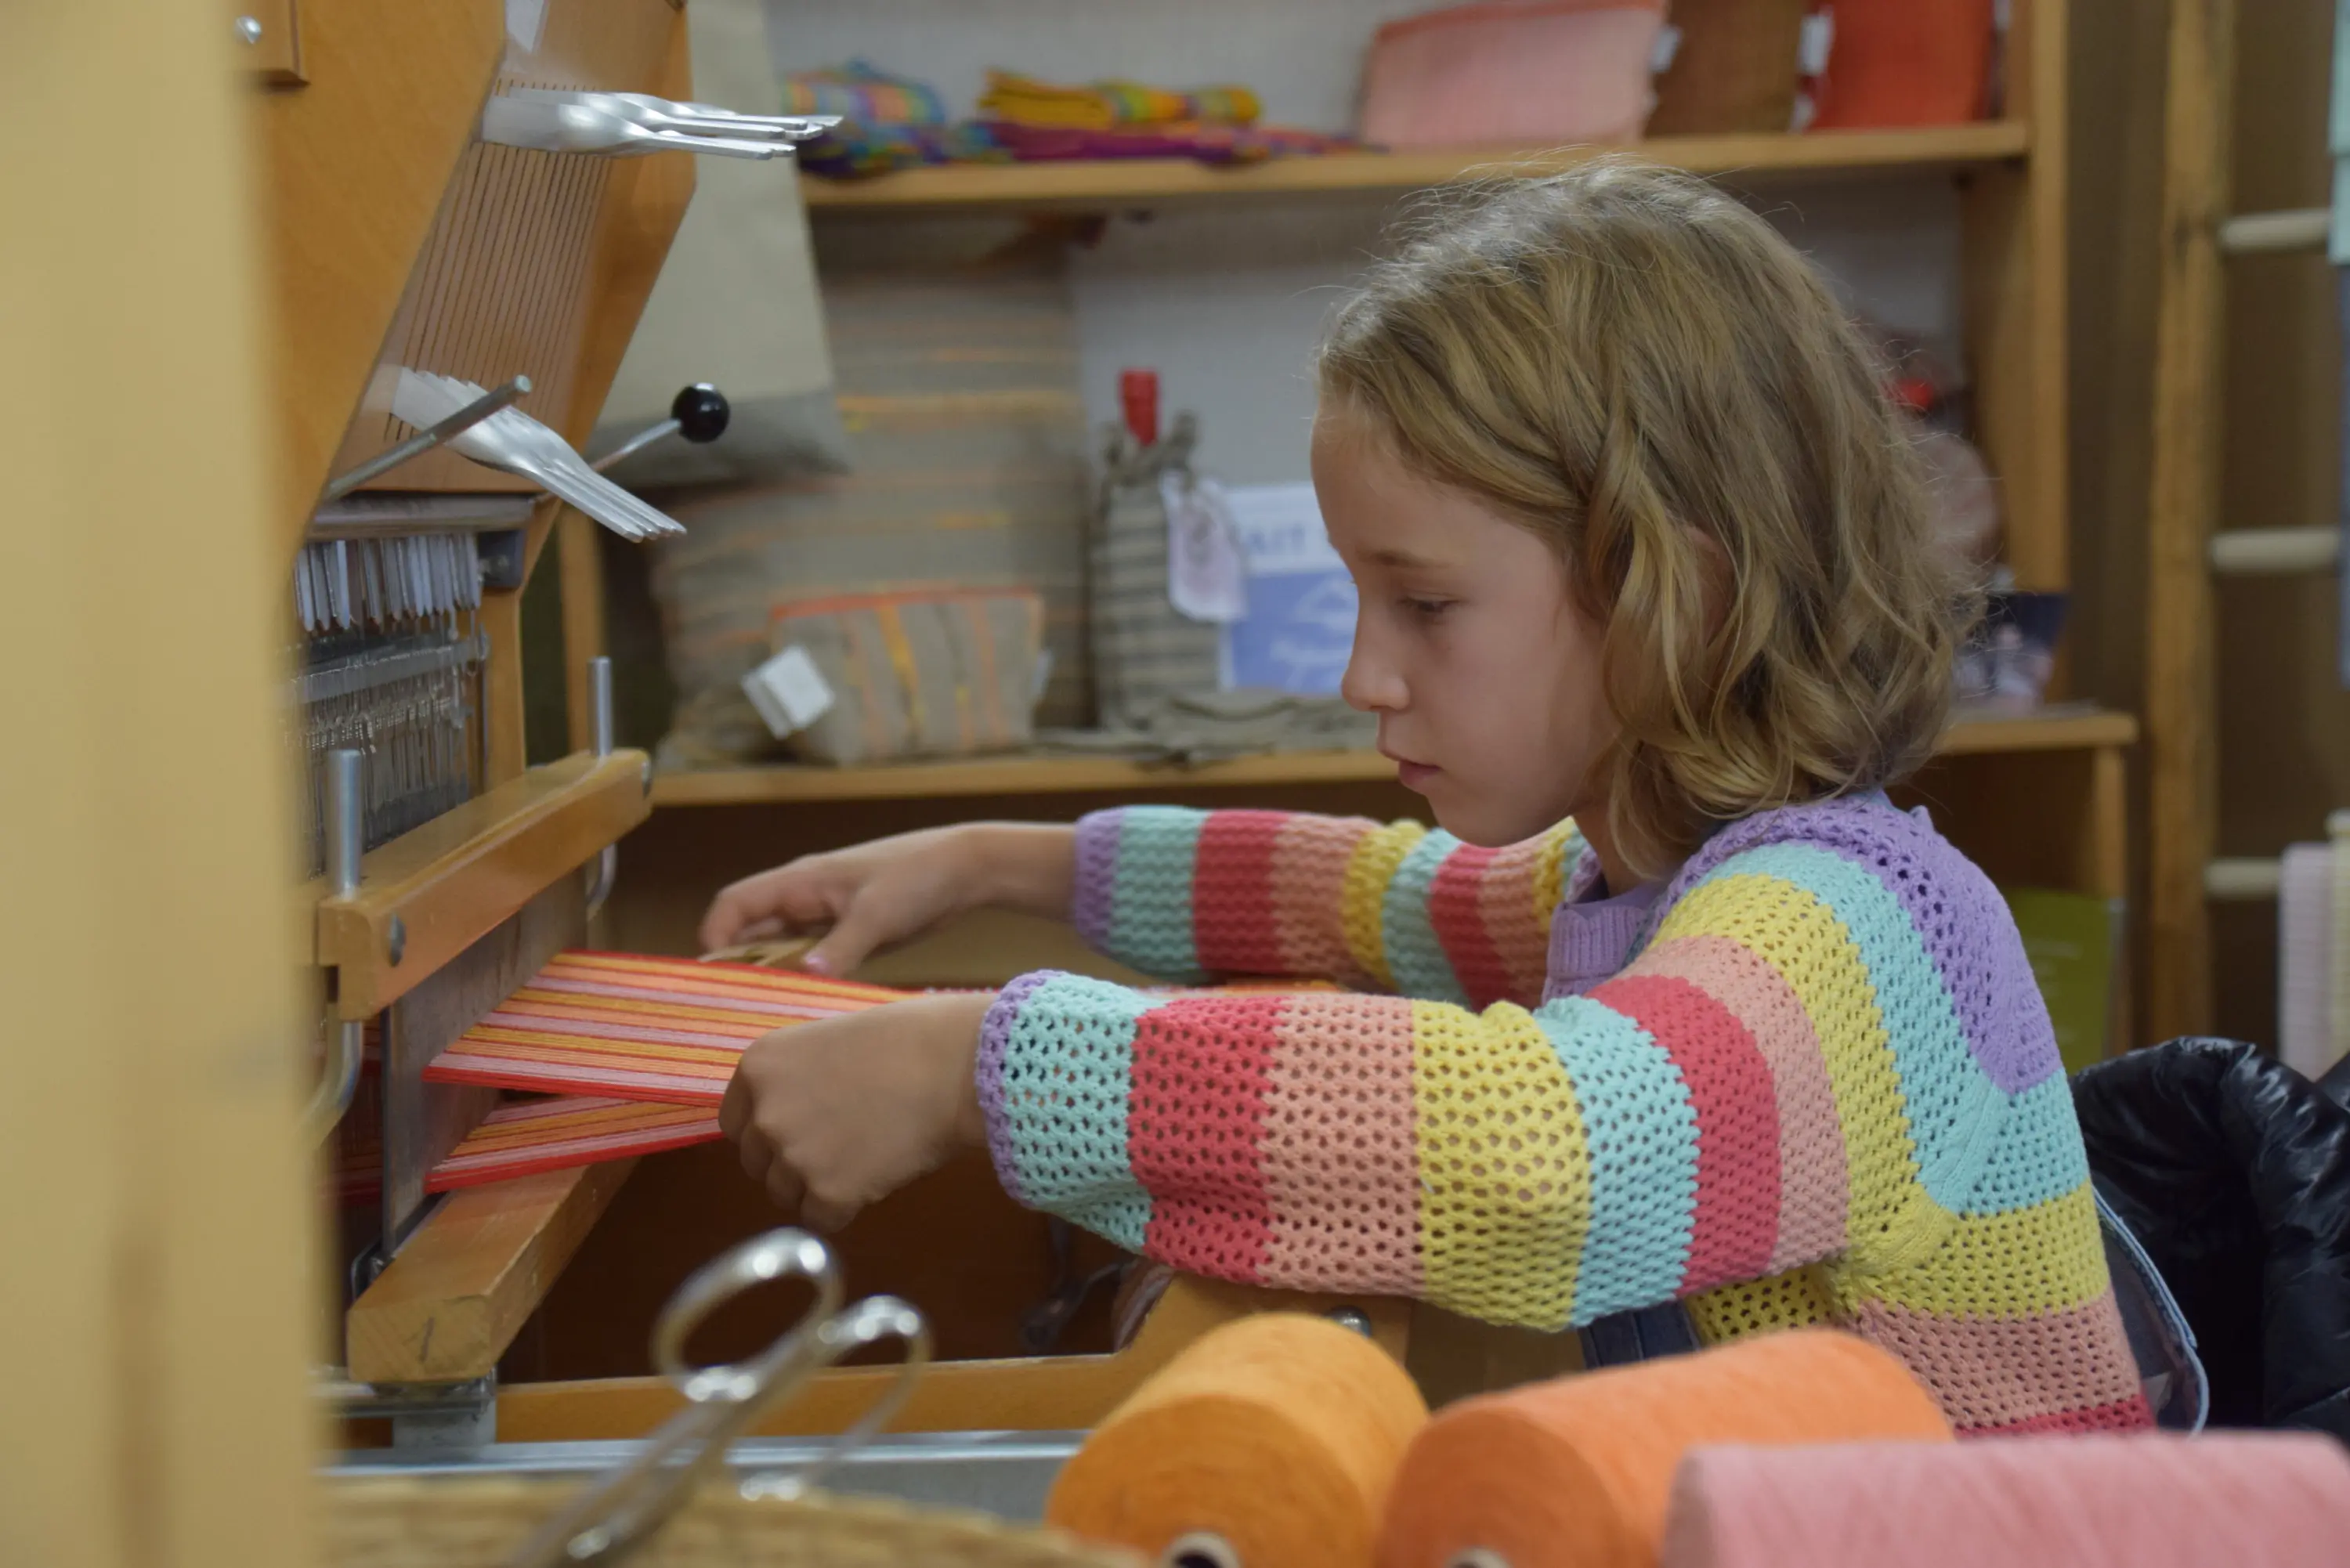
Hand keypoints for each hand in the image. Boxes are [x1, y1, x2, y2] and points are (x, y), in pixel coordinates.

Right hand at [698, 823, 1075, 975]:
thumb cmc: (917, 877)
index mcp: (800, 882)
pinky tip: (802, 1006)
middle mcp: (804, 898)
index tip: (715, 976)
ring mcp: (825, 916)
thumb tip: (805, 974)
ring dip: (769, 975)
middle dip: (736, 964)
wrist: (964, 869)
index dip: (715, 937)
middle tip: (730, 1007)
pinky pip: (810, 958)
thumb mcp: (877, 915)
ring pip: (779, 948)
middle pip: (751, 931)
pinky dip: (801, 978)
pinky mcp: (847, 933)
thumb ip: (841, 946)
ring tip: (761, 1014)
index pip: (734, 904)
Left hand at [718, 992, 994, 1230]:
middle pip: (756, 1162)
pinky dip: (846, 1207)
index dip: (767, 1130)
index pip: (734, 1122)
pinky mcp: (828, 1193)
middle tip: (841, 1144)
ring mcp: (793, 1156)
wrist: (956, 1066)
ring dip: (817, 1186)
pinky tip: (877, 1176)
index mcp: (760, 1066)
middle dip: (790, 1160)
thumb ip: (798, 1077)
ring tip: (865, 1157)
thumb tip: (792, 1111)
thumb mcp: (832, 1040)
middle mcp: (764, 1113)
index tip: (801, 1128)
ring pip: (785, 1194)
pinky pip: (821, 1219)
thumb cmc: (907, 1039)